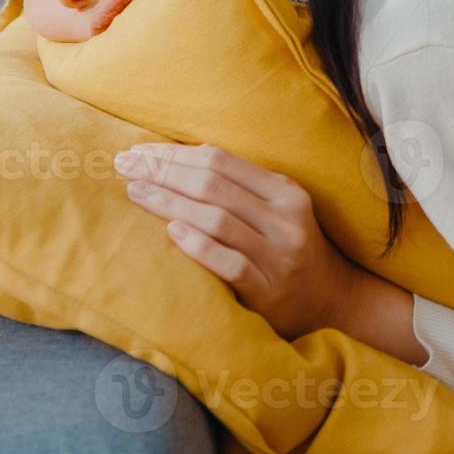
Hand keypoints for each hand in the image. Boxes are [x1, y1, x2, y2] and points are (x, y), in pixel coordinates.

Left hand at [114, 142, 362, 341]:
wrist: (329, 301)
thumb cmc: (288, 248)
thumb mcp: (276, 209)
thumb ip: (239, 186)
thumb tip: (179, 156)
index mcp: (284, 190)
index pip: (221, 160)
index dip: (175, 153)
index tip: (137, 151)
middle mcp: (285, 217)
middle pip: (214, 185)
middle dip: (164, 171)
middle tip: (124, 166)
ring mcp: (278, 254)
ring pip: (218, 219)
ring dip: (170, 202)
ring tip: (135, 193)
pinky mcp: (268, 289)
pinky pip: (230, 263)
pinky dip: (199, 246)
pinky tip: (171, 233)